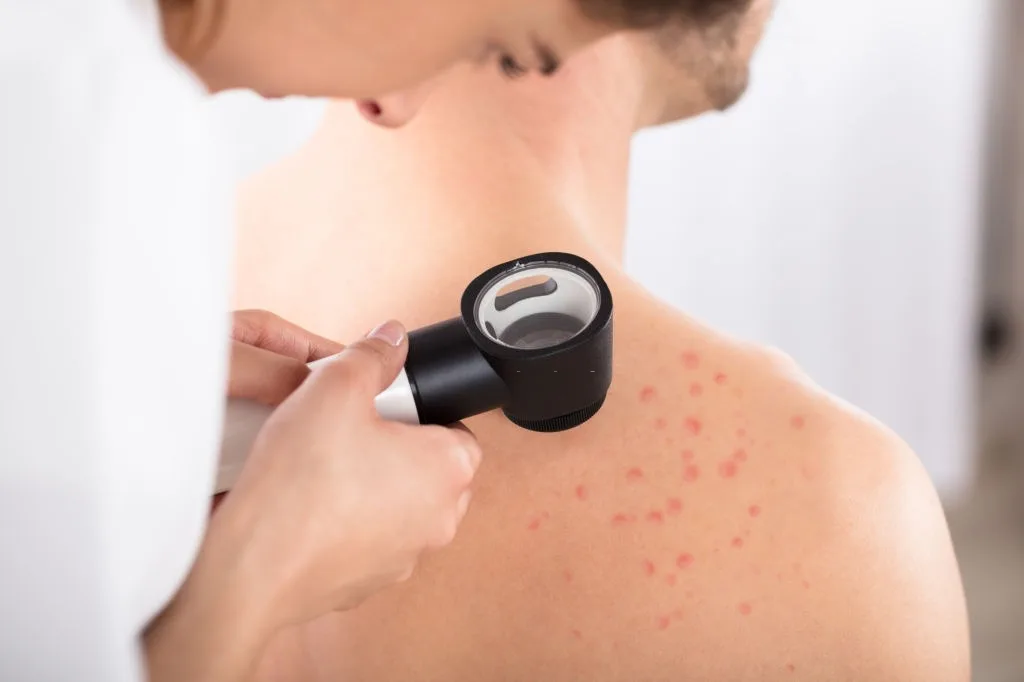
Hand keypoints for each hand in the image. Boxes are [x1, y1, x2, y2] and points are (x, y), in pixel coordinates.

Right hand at [216, 319, 479, 620]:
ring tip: (324, 468)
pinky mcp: (368, 582)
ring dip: (372, 488)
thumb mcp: (334, 387)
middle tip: (352, 434)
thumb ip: (370, 356)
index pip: (457, 428)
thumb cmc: (300, 484)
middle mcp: (439, 519)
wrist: (251, 566)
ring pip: (399, 507)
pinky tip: (308, 506)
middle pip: (431, 469)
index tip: (384, 408)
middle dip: (397, 449)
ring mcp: (405, 557)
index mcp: (449, 469)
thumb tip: (391, 339)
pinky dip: (346, 524)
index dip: (420, 411)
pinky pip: (368, 540)